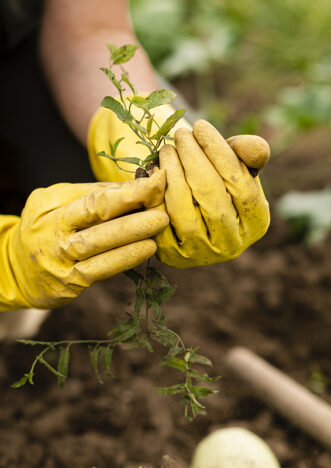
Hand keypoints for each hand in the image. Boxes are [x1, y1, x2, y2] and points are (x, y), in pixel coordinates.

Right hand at [0, 172, 167, 309]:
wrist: (14, 269)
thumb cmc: (46, 229)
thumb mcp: (58, 204)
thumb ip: (91, 195)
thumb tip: (135, 186)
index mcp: (52, 207)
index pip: (93, 196)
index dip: (127, 189)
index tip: (156, 181)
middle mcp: (53, 231)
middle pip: (95, 216)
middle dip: (131, 206)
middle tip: (162, 202)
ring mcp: (60, 259)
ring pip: (99, 244)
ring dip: (133, 234)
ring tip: (159, 223)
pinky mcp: (68, 283)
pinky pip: (100, 269)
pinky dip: (125, 258)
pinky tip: (146, 249)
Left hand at [87, 103, 269, 267]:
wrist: (191, 209)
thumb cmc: (218, 180)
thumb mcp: (237, 164)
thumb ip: (250, 153)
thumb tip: (256, 149)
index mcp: (257, 222)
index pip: (241, 184)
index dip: (219, 152)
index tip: (200, 126)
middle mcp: (233, 244)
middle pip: (211, 196)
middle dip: (192, 158)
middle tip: (180, 134)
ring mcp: (202, 254)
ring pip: (184, 212)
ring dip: (172, 174)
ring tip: (167, 150)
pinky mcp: (174, 257)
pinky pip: (160, 223)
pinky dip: (155, 196)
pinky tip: (154, 173)